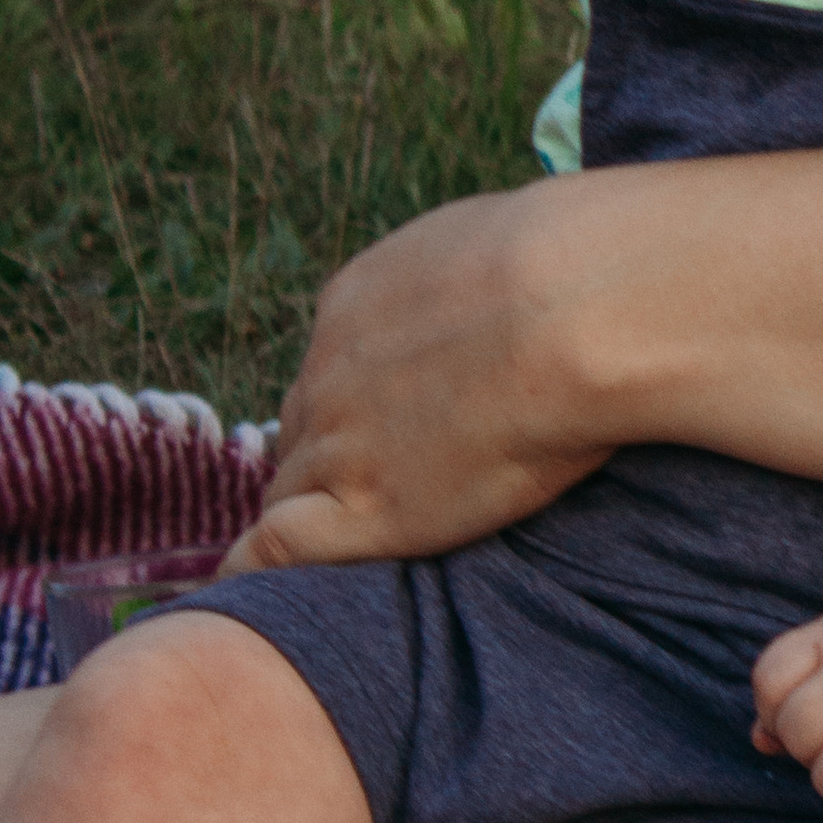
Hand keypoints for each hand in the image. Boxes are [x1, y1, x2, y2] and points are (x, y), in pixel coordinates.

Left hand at [224, 183, 615, 571]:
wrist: (578, 315)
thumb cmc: (576, 272)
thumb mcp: (509, 239)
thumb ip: (480, 272)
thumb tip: (507, 284)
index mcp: (358, 301)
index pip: (332, 367)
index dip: (350, 403)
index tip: (378, 424)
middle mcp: (332, 369)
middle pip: (303, 427)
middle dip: (322, 454)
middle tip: (361, 487)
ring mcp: (342, 441)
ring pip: (289, 486)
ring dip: (304, 507)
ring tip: (324, 546)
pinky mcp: (366, 509)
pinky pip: (279, 545)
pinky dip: (259, 564)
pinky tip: (245, 583)